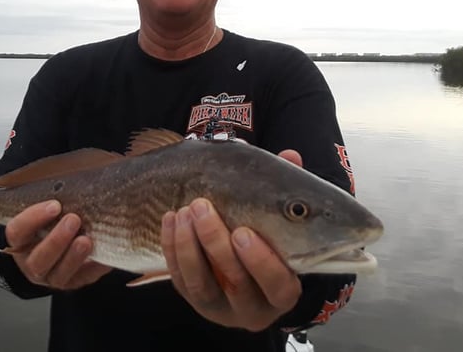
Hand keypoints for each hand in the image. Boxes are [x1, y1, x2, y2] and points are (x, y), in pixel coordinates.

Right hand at [5, 201, 111, 289]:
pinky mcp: (74, 283)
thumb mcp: (43, 212)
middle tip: (74, 219)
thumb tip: (73, 183)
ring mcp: (52, 277)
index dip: (33, 219)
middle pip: (39, 258)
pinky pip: (84, 278)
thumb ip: (50, 203)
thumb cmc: (49, 223)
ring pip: (59, 274)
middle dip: (56, 240)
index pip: (17, 232)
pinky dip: (96, 268)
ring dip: (73, 257)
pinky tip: (105, 257)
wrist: (53, 251)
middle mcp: (32, 263)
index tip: (54, 205)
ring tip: (86, 241)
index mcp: (20, 242)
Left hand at [160, 149, 303, 330]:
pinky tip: (171, 219)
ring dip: (189, 245)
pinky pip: (179, 279)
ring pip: (201, 284)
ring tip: (185, 210)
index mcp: (283, 290)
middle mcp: (252, 307)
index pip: (278, 284)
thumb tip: (291, 156)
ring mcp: (220, 306)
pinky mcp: (193, 299)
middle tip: (203, 206)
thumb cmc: (267, 239)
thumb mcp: (281, 221)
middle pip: (236, 283)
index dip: (261, 261)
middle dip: (216, 243)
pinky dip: (173, 248)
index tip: (243, 232)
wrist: (239, 274)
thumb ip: (287, 191)